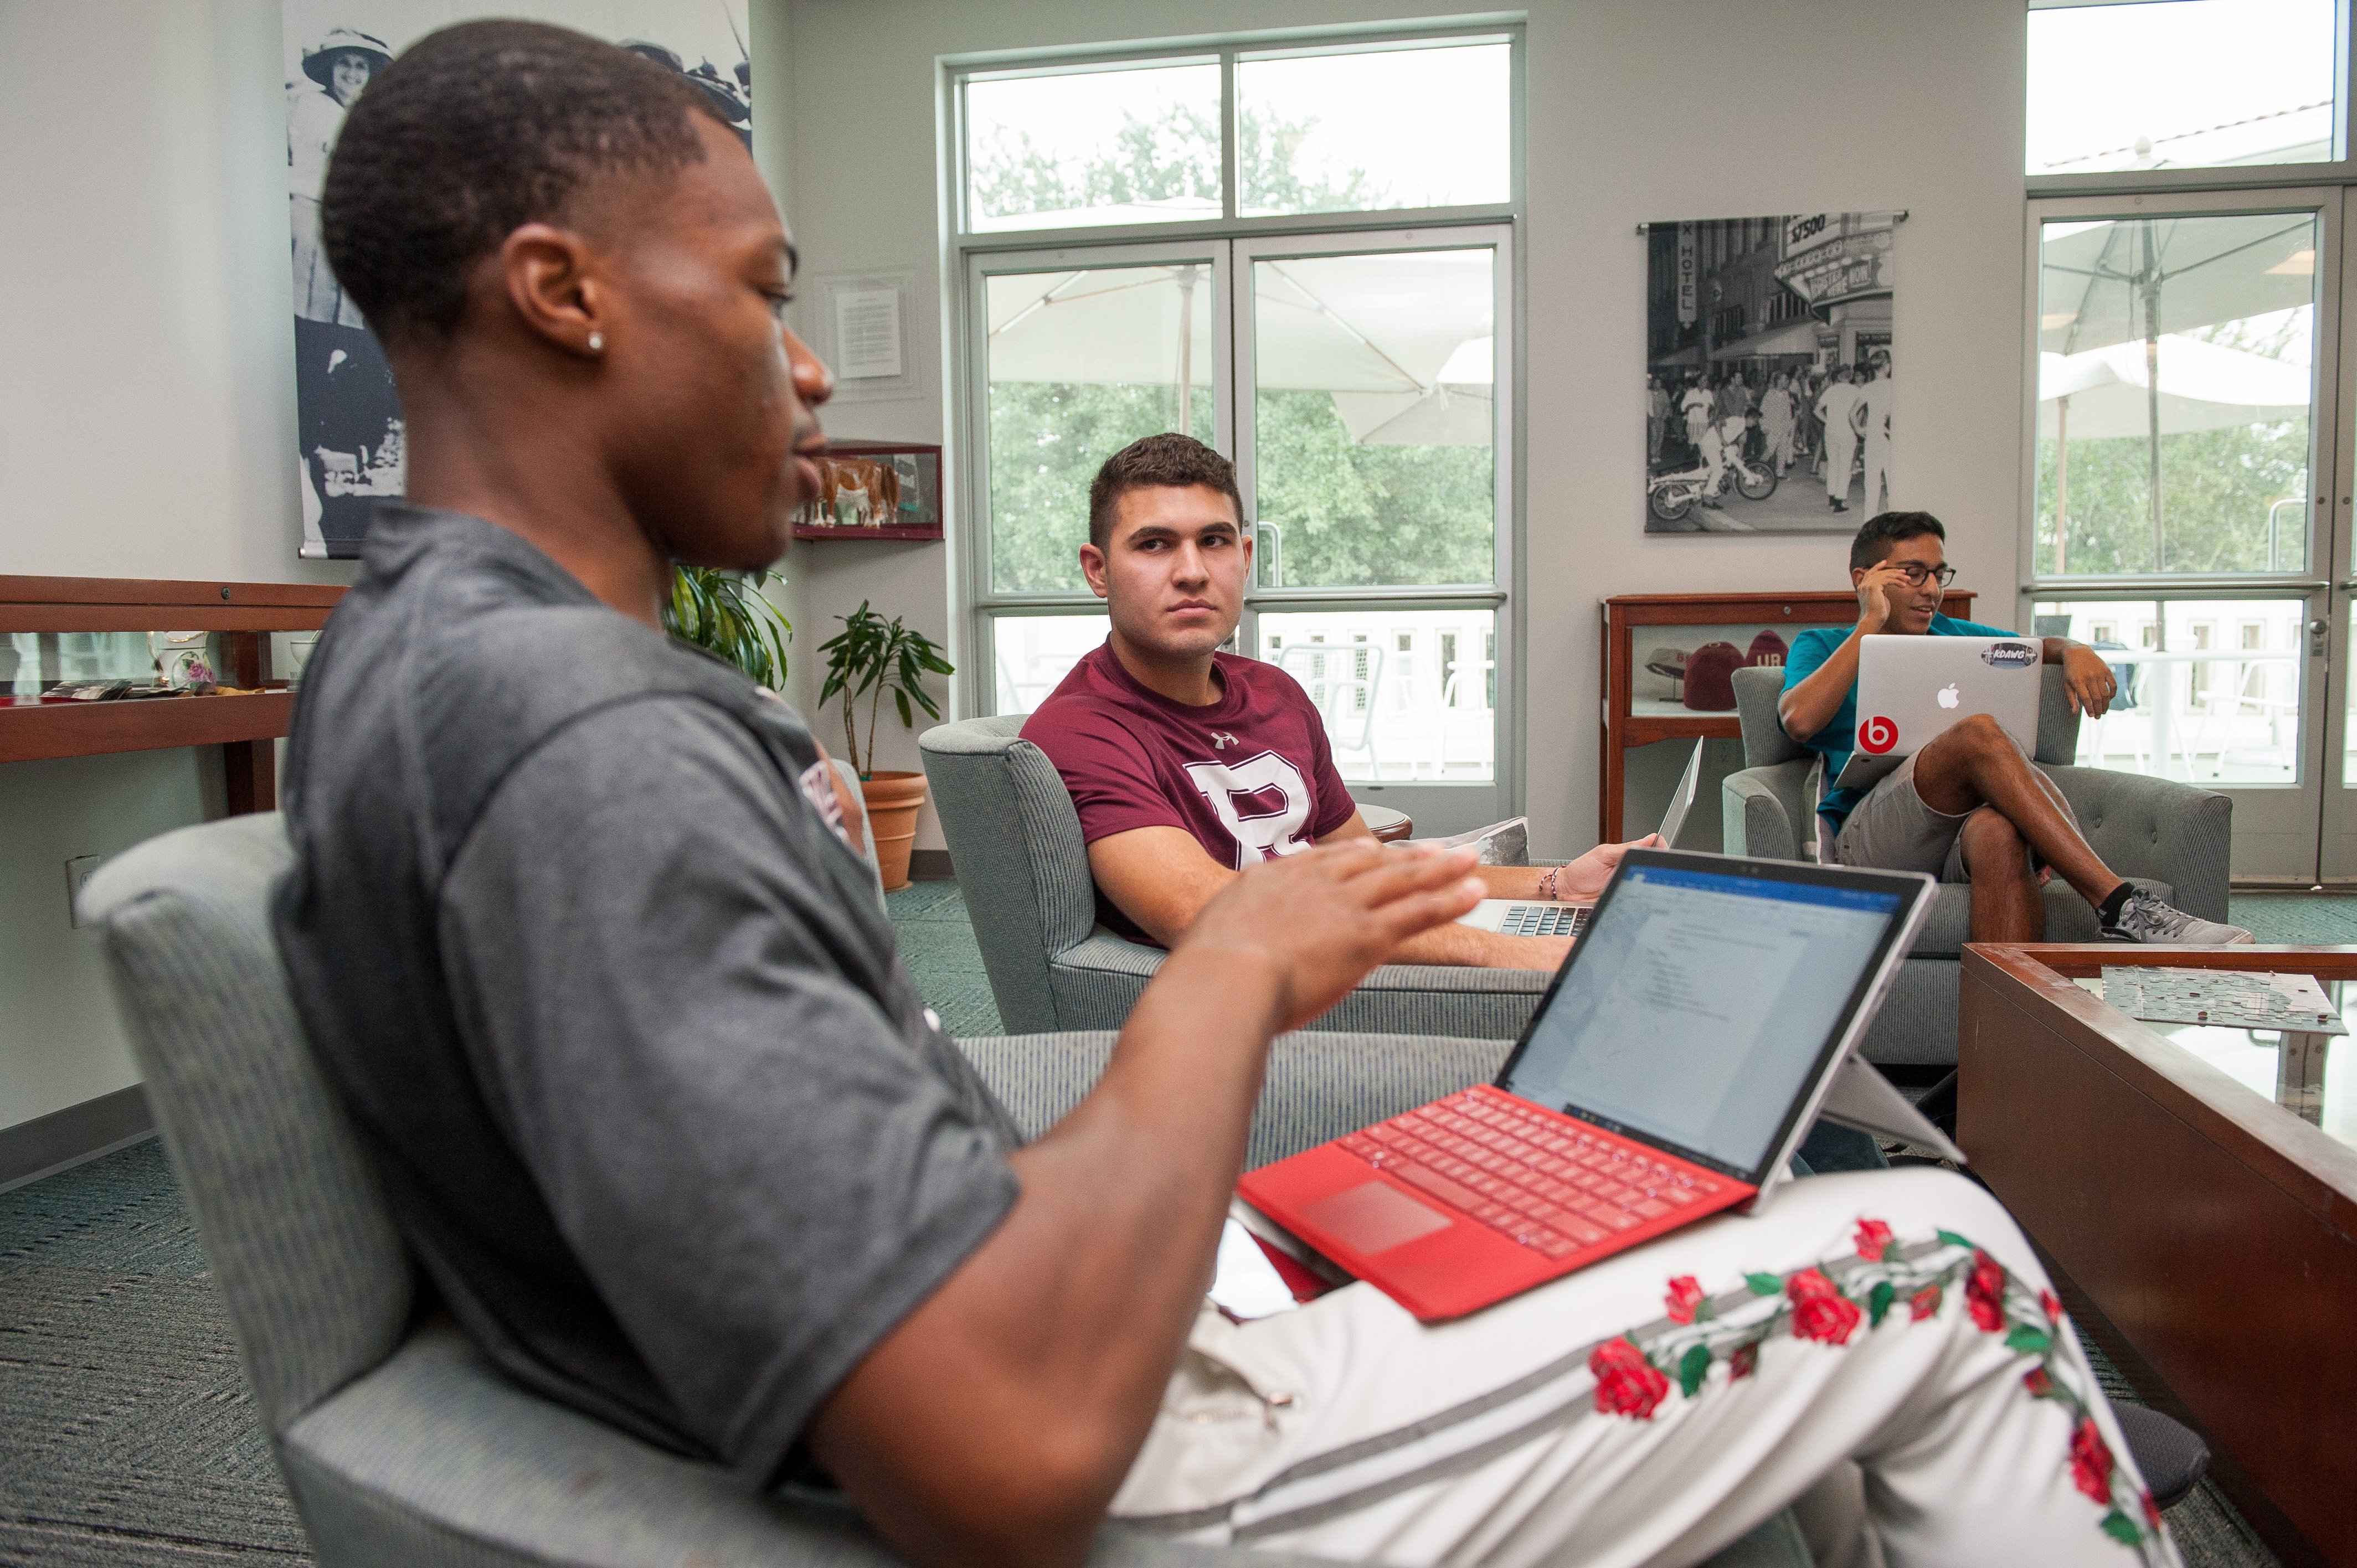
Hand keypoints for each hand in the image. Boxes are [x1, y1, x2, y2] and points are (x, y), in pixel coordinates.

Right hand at [1180, 841, 1483, 1033]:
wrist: (1225, 977)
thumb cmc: (1210, 970)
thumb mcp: (1213, 933)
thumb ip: (1232, 930)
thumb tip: (1228, 943)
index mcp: (1276, 879)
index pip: (1325, 860)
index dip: (1355, 855)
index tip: (1373, 851)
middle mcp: (1316, 883)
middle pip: (1372, 862)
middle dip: (1408, 856)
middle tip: (1436, 849)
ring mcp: (1345, 906)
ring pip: (1403, 880)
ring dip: (1441, 868)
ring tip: (1468, 860)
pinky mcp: (1368, 934)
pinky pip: (1419, 912)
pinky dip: (1450, 900)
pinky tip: (1472, 892)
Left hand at [1551, 834, 1659, 901]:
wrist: (1568, 892)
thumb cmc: (1581, 872)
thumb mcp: (1602, 855)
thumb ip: (1624, 849)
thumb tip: (1649, 839)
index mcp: (1626, 855)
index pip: (1652, 848)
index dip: (1659, 848)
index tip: (1658, 847)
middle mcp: (1630, 870)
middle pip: (1654, 867)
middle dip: (1653, 867)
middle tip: (1641, 867)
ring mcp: (1630, 885)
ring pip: (1649, 884)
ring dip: (1644, 883)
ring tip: (1628, 881)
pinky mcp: (1626, 900)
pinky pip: (1639, 899)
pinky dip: (1637, 897)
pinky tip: (1628, 893)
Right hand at [1853, 562, 1908, 632]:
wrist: (1873, 620)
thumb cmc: (1877, 613)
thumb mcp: (1879, 598)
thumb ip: (1881, 590)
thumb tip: (1887, 584)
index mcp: (1862, 587)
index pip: (1870, 573)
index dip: (1877, 566)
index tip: (1885, 562)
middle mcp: (1863, 585)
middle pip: (1879, 572)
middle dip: (1892, 571)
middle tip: (1904, 572)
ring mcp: (1867, 585)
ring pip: (1884, 575)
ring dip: (1898, 576)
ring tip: (1907, 579)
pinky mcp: (1873, 587)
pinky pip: (1887, 580)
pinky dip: (1897, 581)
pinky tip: (1903, 585)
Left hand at [2061, 643, 2115, 717]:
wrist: (2078, 653)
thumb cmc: (2070, 671)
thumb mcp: (2067, 683)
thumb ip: (2071, 698)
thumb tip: (2075, 712)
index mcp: (2078, 681)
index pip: (2086, 699)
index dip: (2090, 709)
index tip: (2092, 716)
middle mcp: (2090, 677)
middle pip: (2097, 698)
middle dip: (2099, 709)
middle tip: (2098, 717)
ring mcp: (2099, 673)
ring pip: (2105, 693)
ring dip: (2106, 704)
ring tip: (2104, 711)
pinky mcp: (2107, 670)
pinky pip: (2113, 685)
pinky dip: (2112, 694)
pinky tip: (2109, 699)